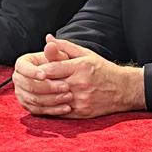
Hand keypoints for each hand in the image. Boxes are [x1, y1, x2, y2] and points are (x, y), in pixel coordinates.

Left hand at [13, 35, 144, 118]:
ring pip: (55, 100)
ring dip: (43, 98)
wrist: (123, 90)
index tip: (32, 71)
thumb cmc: (103, 70)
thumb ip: (65, 47)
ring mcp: (81, 100)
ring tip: (34, 94)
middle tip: (27, 83)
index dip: (40, 70)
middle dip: (39, 84)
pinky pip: (61, 112)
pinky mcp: (82, 112)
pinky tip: (45, 104)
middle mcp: (81, 84)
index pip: (53, 69)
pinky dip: (52, 108)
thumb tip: (48, 39)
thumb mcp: (86, 54)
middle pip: (52, 85)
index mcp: (81, 67)